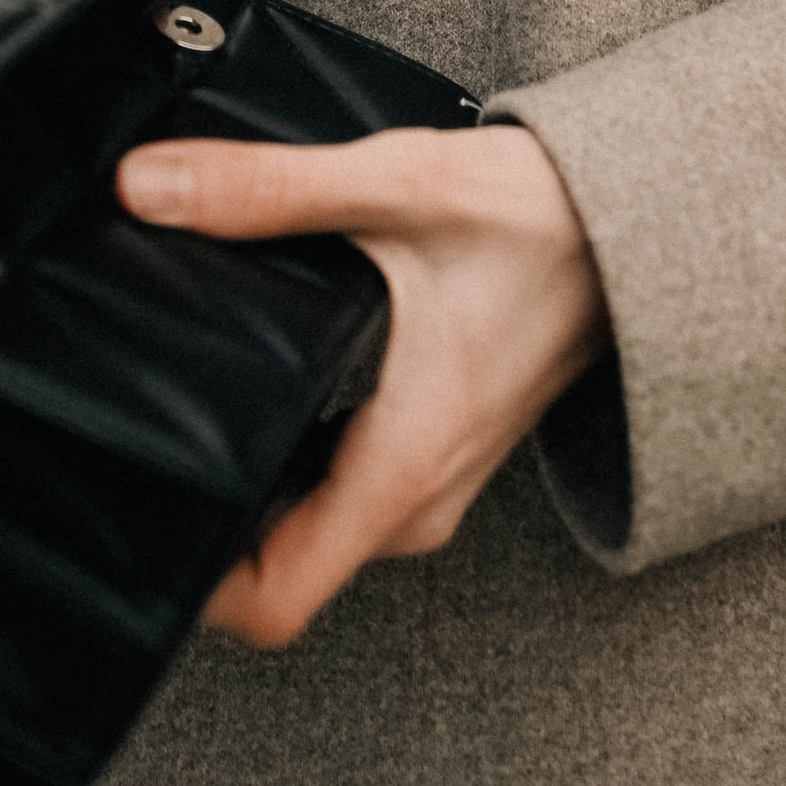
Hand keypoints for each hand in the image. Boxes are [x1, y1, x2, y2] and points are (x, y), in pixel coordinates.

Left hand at [117, 123, 609, 646]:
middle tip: (137, 433)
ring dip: (251, 479)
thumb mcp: (397, 186)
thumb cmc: (546, 217)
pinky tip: (269, 374)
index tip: (137, 507)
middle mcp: (418, 499)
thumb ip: (267, 189)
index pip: (276, 600)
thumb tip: (147, 189)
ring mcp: (433, 479)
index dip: (191, 582)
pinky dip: (295, 452)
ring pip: (310, 526)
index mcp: (403, 468)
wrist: (648, 221)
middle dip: (203, 513)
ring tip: (192, 395)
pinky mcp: (439, 448)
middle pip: (277, 566)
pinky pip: (344, 487)